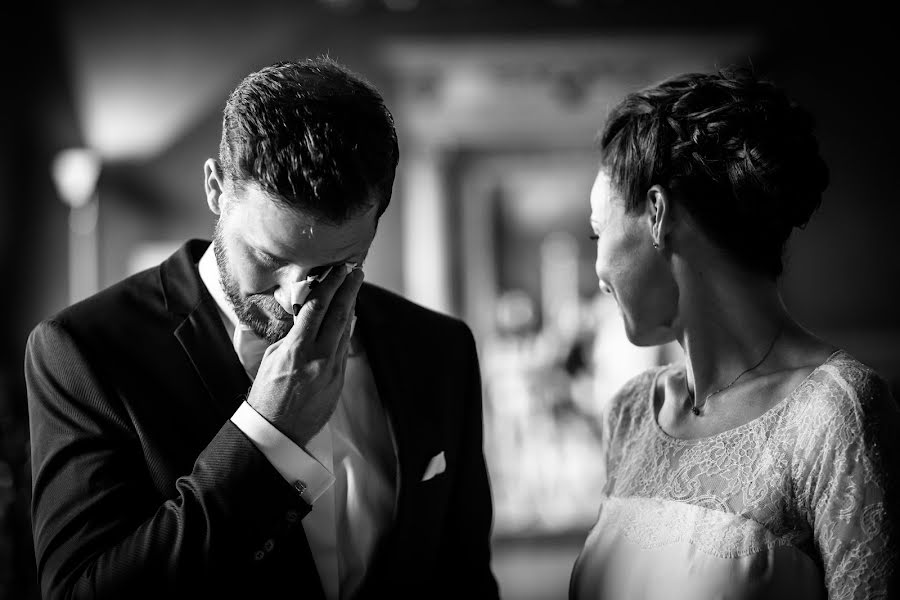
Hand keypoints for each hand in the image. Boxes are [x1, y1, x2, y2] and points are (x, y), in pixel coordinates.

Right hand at [246, 267, 363, 446]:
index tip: (336, 270)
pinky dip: (347, 329)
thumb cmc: (266, 393)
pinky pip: (344, 348)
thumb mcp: (272, 358)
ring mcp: (331, 370)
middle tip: (356, 271)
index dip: (329, 285)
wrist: (276, 431)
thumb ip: (292, 335)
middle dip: (348, 289)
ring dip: (351, 306)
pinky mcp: (338, 380)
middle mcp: (318, 357)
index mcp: (296, 350)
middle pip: (338, 314)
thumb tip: (306, 315)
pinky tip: (350, 316)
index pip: (316, 308)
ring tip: (355, 287)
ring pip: (345, 330)